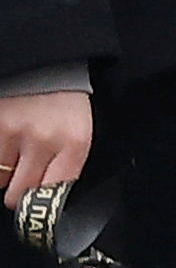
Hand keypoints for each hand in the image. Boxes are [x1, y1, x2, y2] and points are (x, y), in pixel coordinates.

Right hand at [0, 81, 79, 208]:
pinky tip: (4, 140)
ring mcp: (12, 131)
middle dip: (16, 190)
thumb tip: (45, 201)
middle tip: (21, 170)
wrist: (45, 65)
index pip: (52, 195)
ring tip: (13, 147)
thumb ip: (64, 166)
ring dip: (2, 170)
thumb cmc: (61, 104)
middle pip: (18, 195)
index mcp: (75, 143)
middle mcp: (44, 139)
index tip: (34, 202)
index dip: (39, 201)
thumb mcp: (76, 133)